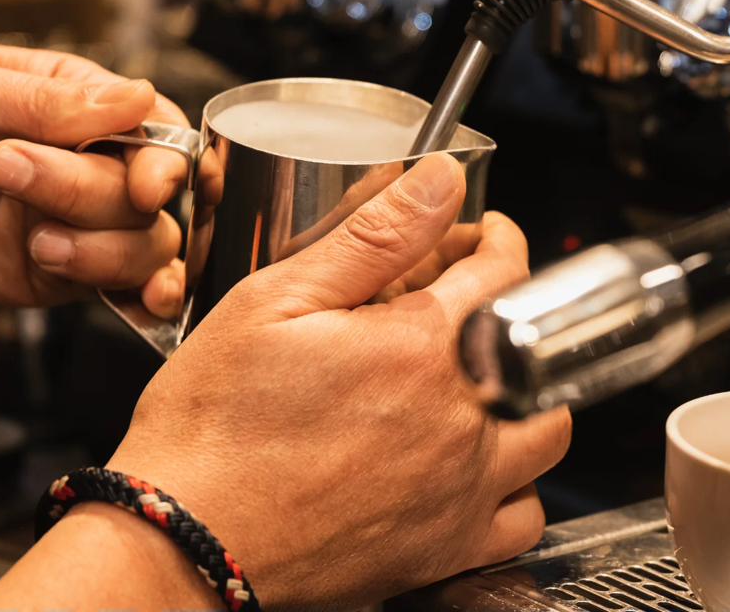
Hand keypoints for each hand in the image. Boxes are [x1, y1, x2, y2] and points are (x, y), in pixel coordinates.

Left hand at [0, 43, 189, 311]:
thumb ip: (52, 101)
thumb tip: (137, 96)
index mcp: (76, 103)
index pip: (156, 125)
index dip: (165, 157)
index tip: (143, 181)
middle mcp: (89, 162)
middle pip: (148, 190)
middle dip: (89, 193)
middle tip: (9, 173)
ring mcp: (77, 221)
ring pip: (147, 242)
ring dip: (103, 248)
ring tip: (36, 241)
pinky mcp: (60, 274)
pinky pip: (123, 287)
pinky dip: (143, 296)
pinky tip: (143, 299)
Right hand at [105, 154, 571, 608]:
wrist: (182, 545)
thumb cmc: (213, 430)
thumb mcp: (277, 302)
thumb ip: (374, 236)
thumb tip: (440, 180)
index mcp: (423, 348)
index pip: (503, 270)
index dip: (496, 239)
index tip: (482, 236)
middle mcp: (459, 420)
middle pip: (537, 343)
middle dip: (512, 309)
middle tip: (469, 306)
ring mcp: (460, 490)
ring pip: (547, 431)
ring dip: (527, 393)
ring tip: (478, 379)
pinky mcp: (446, 550)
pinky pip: (524, 516)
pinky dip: (518, 485)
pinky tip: (477, 465)